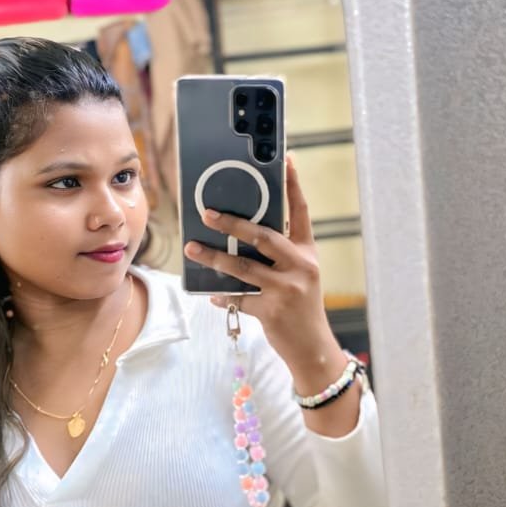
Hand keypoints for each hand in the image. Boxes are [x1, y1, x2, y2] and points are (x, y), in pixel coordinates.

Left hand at [183, 153, 337, 369]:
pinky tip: (211, 293)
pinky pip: (238, 297)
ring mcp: (286, 289)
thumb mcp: (299, 275)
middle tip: (207, 214)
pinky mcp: (272, 311)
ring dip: (214, 257)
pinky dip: (222, 295)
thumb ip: (277, 255)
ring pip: (242, 267)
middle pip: (262, 236)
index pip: (300, 212)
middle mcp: (301, 266)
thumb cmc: (301, 306)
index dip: (293, 185)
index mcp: (307, 252)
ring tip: (193, 248)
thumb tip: (240, 236)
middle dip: (231, 223)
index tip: (287, 159)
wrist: (312, 347)